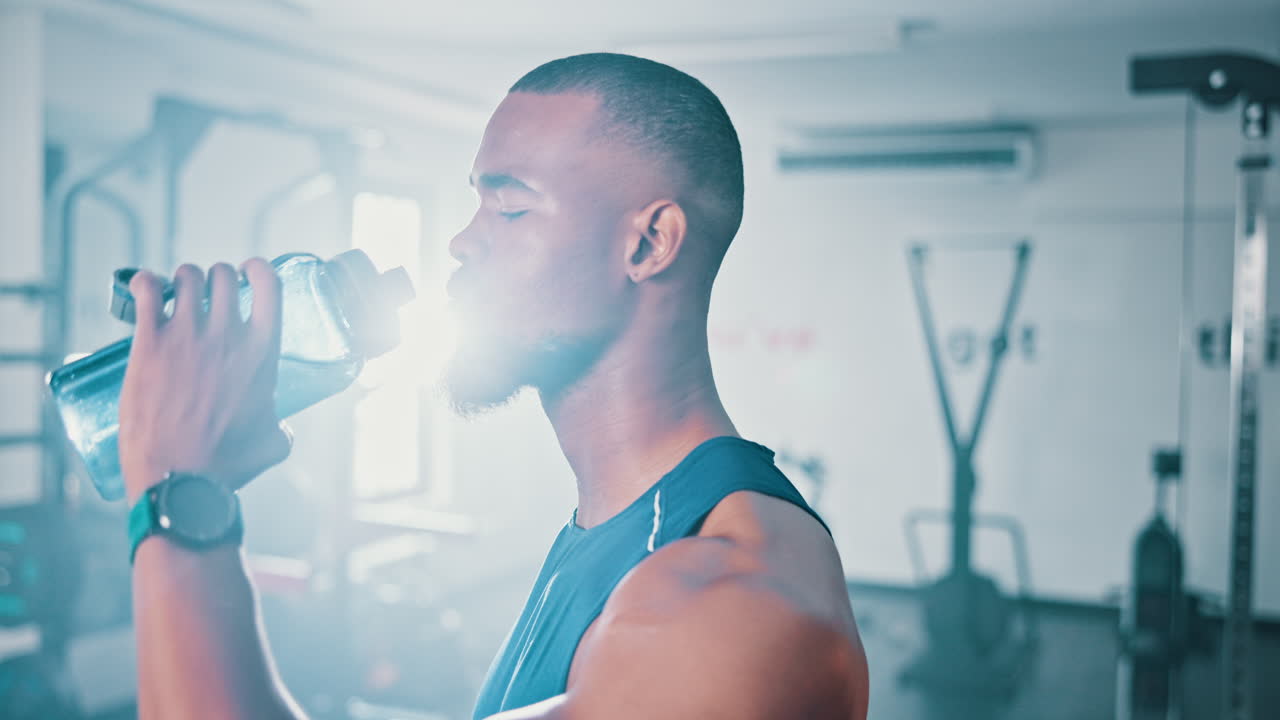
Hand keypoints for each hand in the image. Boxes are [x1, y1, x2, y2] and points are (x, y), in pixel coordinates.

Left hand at [119, 260, 292, 502]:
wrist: (178, 478)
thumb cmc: (226, 465)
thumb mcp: (272, 444)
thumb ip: (283, 429)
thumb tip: (284, 428)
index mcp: (262, 353)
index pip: (268, 285)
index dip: (257, 270)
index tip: (247, 273)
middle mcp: (227, 335)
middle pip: (222, 276)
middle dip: (215, 279)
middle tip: (207, 295)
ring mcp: (186, 336)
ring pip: (187, 277)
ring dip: (183, 281)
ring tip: (175, 295)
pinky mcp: (149, 344)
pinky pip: (145, 290)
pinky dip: (144, 282)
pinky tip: (143, 289)